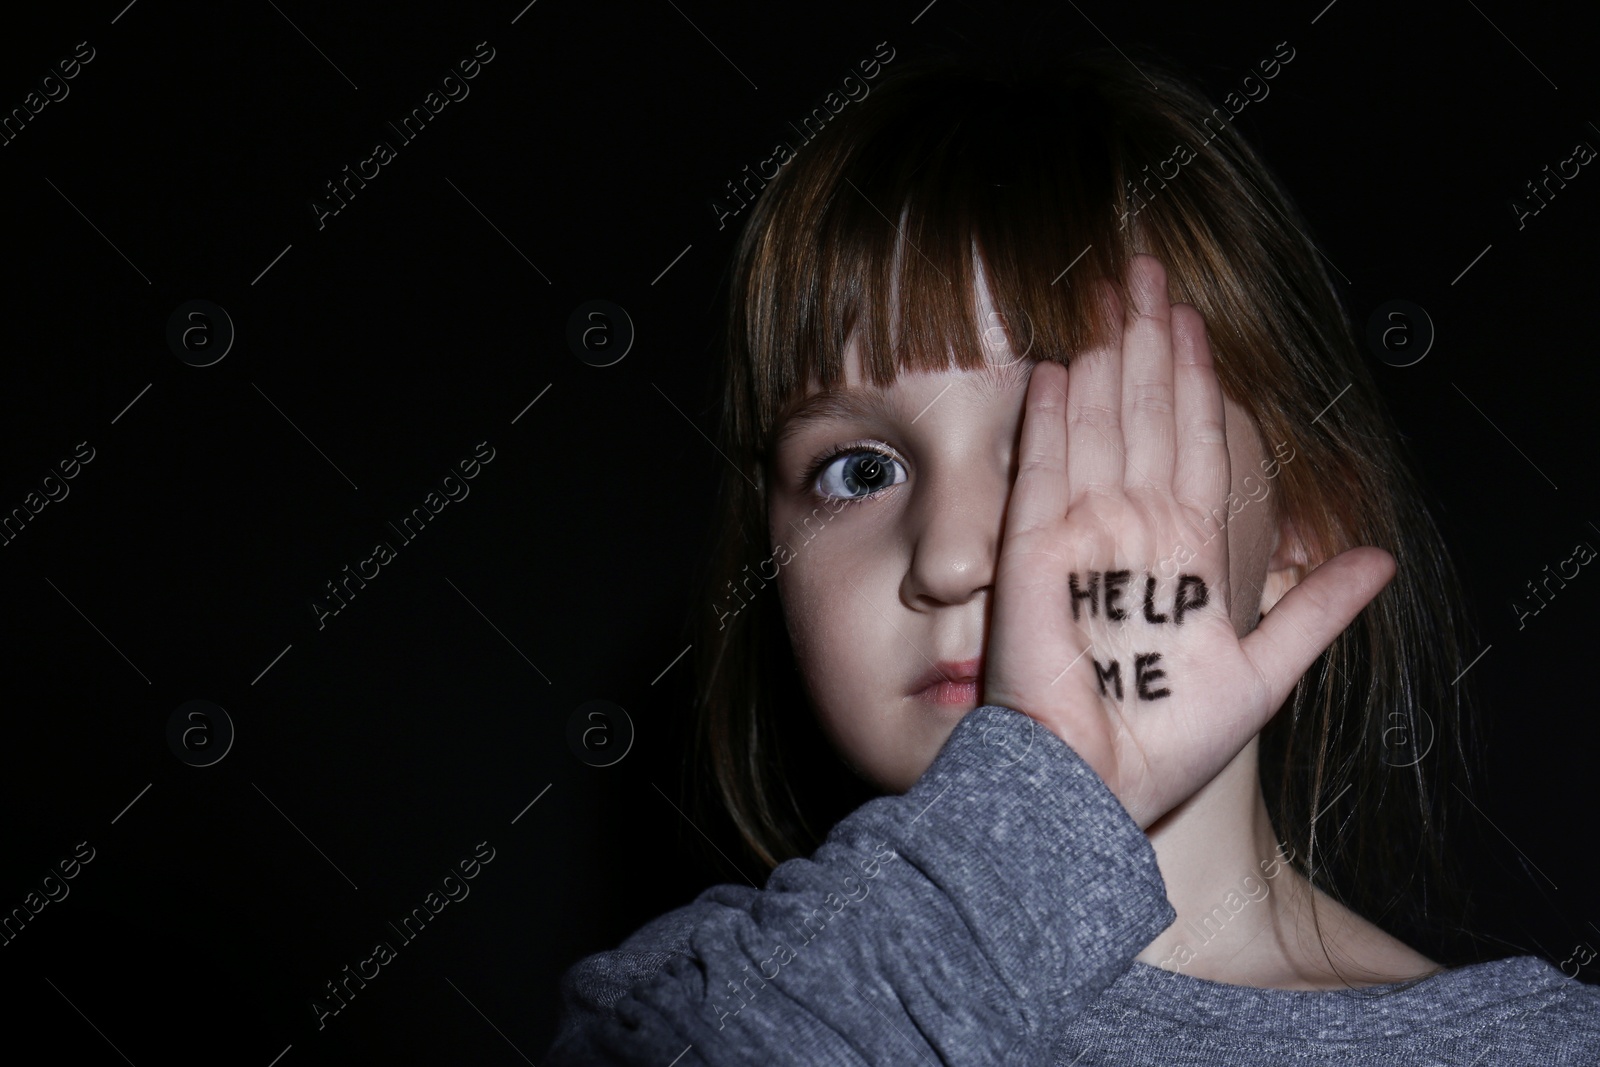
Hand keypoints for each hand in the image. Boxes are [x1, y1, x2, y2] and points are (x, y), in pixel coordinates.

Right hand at [982, 254, 1394, 829]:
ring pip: (1098, 427)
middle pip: (1144, 418)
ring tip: (1113, 291)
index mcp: (1185, 553)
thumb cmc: (1171, 741)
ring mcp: (1078, 536)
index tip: (1196, 319)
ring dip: (1107, 358)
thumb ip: (1316, 609)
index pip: (1195, 445)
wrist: (1093, 787)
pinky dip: (1050, 420)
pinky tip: (1060, 364)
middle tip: (1147, 270)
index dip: (1198, 381)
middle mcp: (1131, 531)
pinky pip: (1042, 472)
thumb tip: (1380, 556)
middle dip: (1149, 344)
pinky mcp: (1030, 552)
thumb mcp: (1266, 671)